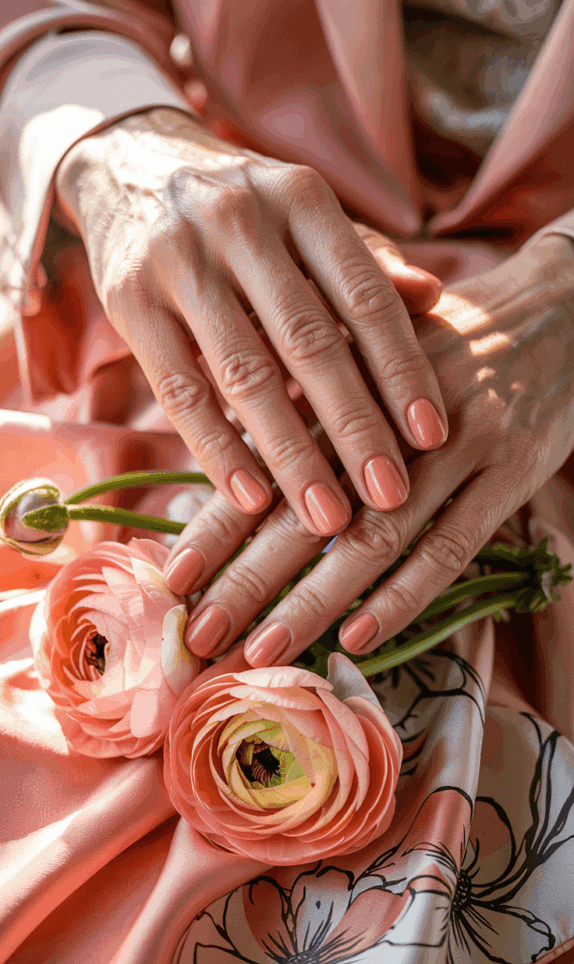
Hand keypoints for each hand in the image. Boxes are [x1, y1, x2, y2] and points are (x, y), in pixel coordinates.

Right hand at [55, 107, 446, 536]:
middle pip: (309, 342)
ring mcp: (179, 261)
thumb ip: (365, 262)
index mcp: (302, 198)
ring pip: (245, 375)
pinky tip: (252, 498)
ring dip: (290, 455)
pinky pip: (180, 390)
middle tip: (390, 497)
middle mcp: (241, 221)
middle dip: (354, 428)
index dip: (402, 370)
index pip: (365, 297)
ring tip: (328, 519)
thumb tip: (433, 298)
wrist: (129, 162)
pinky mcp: (129, 302)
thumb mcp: (305, 216)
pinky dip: (218, 448)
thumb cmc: (244, 209)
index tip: (432, 437)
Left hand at [162, 232, 573, 661]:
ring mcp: (458, 444)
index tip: (172, 578)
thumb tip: (235, 467)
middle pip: (310, 507)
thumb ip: (312, 403)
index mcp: (347, 383)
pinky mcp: (513, 470)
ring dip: (316, 598)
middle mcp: (393, 416)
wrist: (555, 309)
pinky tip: (361, 636)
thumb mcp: (371, 351)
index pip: (268, 464)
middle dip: (248, 576)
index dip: (217, 522)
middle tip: (199, 633)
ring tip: (263, 649)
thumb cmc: (444, 343)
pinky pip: (455, 543)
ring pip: (377, 535)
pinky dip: (407, 594)